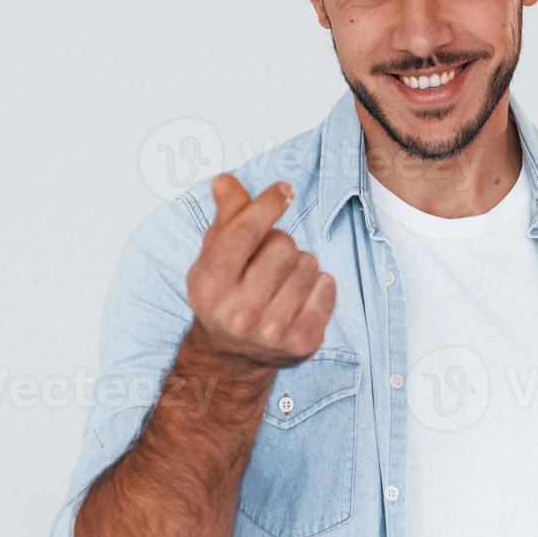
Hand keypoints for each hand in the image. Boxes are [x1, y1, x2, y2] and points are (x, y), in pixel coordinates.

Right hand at [185, 174, 336, 367]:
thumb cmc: (226, 294)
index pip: (244, 232)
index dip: (268, 204)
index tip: (283, 191)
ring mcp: (272, 332)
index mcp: (209, 286)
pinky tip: (300, 297)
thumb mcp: (215, 255)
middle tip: (270, 260)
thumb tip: (226, 181)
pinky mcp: (302, 342)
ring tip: (284, 280)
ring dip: (301, 264)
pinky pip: (328, 286)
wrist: (233, 355)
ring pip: (309, 264)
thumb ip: (226, 216)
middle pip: (283, 245)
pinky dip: (319, 284)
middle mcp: (238, 313)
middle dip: (282, 243)